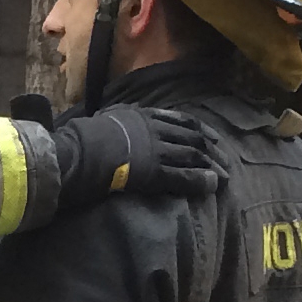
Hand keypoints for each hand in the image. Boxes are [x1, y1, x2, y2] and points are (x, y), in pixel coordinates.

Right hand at [54, 108, 222, 200]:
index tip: (211, 138)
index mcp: (144, 115)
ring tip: (225, 177)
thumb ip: (122, 119)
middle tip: (226, 161)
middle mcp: (155, 129)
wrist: (76, 151)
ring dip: (212, 166)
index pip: (181, 120)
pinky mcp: (153, 171)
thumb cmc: (83, 137)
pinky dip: (200, 180)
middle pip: (193, 137)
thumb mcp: (107, 117)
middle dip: (212, 150)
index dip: (200, 130)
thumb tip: (123, 119)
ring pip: (192, 155)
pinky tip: (213, 186)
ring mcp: (156, 150)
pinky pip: (183, 176)